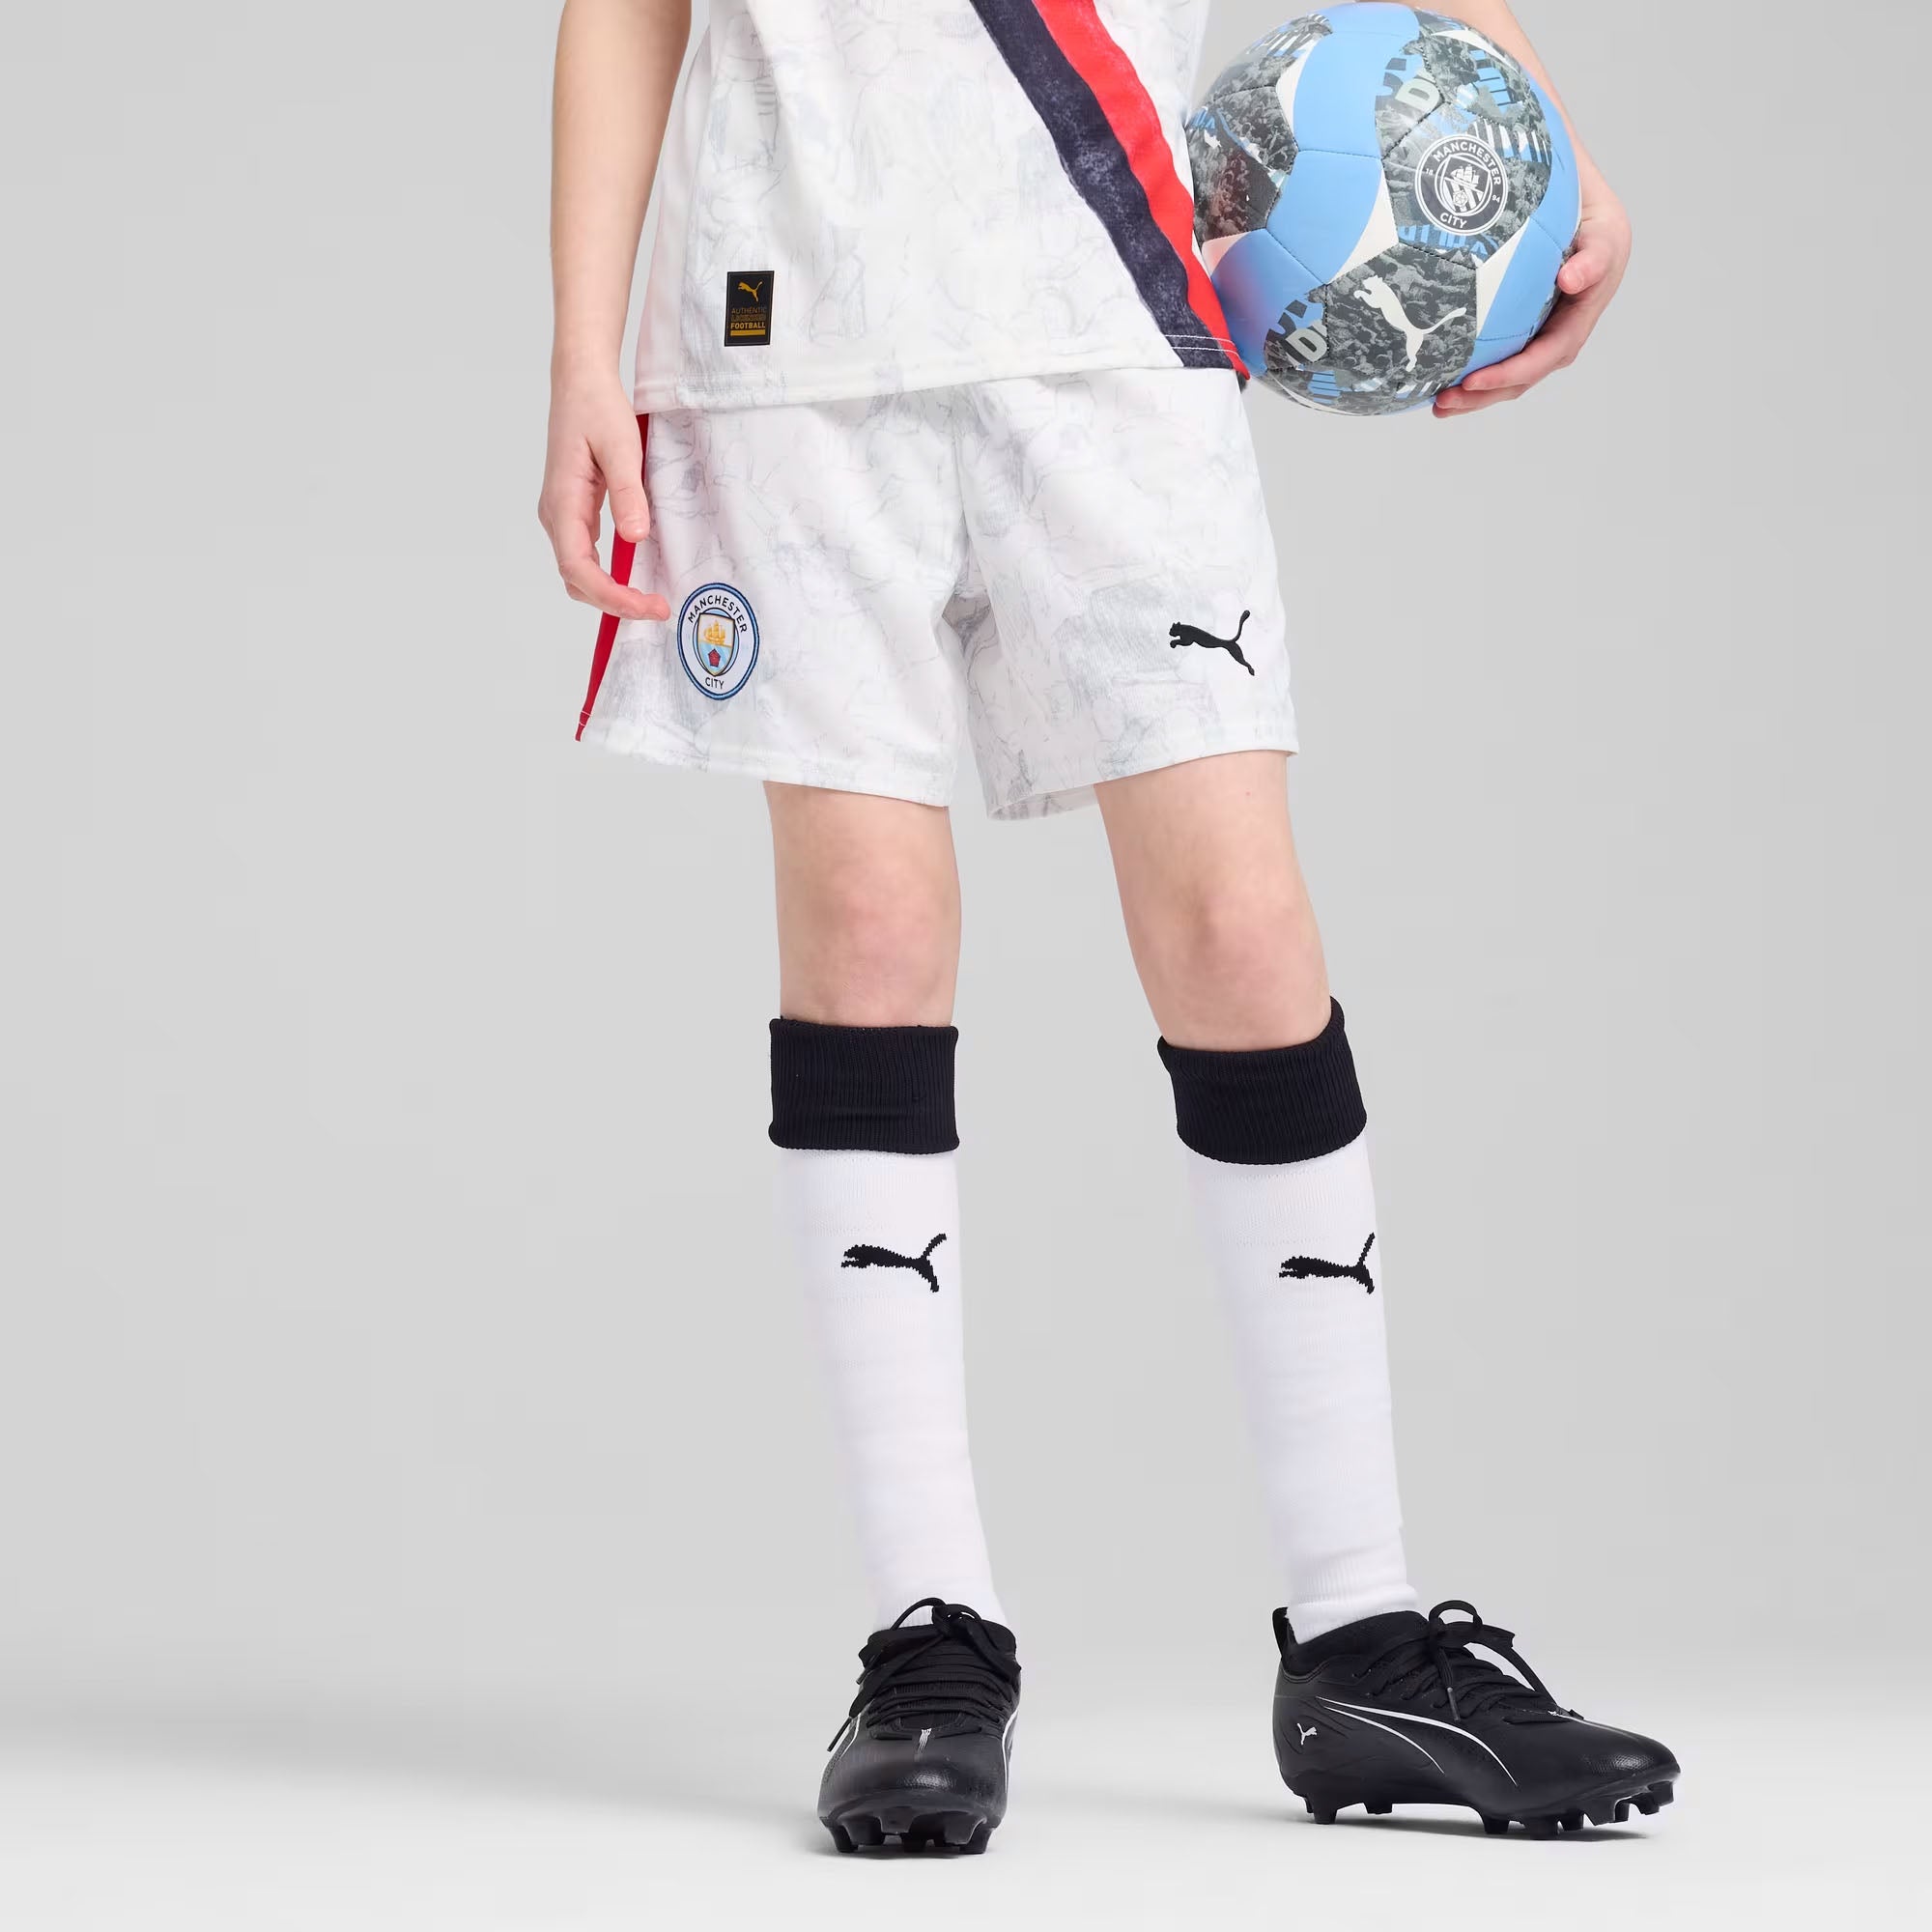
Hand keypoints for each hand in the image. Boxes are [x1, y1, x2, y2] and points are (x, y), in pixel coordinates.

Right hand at [537, 369, 669, 619]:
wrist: (581, 380)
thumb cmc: (597, 407)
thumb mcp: (620, 447)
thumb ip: (627, 493)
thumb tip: (635, 536)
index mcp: (562, 503)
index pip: (579, 569)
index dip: (612, 595)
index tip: (648, 606)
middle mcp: (555, 515)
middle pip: (577, 579)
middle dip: (614, 602)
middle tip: (657, 609)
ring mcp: (563, 514)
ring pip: (579, 572)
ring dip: (611, 592)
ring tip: (649, 600)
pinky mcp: (574, 510)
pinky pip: (586, 555)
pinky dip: (608, 575)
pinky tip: (635, 576)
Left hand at [1434, 157, 1630, 416]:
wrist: (1561, 170)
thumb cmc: (1578, 185)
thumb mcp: (1598, 214)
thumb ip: (1594, 249)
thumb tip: (1571, 280)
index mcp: (1591, 298)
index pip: (1553, 350)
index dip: (1516, 370)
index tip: (1476, 378)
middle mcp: (1571, 318)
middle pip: (1527, 372)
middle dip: (1487, 392)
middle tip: (1445, 400)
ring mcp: (1547, 320)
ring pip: (1511, 370)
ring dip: (1475, 393)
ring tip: (1437, 403)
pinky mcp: (1523, 316)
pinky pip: (1497, 350)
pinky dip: (1470, 369)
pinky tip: (1435, 378)